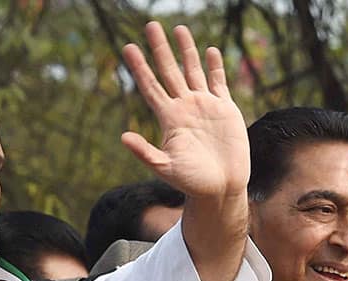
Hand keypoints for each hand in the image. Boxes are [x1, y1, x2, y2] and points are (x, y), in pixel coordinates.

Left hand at [120, 22, 248, 201]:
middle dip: (160, 49)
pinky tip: (208, 50)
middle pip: (169, 71)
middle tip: (150, 25)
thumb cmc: (191, 182)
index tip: (128, 48)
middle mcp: (184, 108)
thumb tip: (123, 137)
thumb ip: (145, 153)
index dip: (140, 67)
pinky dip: (214, 66)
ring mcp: (204, 106)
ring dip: (186, 50)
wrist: (221, 188)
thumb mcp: (165, 168)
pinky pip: (218, 82)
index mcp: (169, 118)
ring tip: (178, 28)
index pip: (151, 86)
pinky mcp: (225, 109)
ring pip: (192, 71)